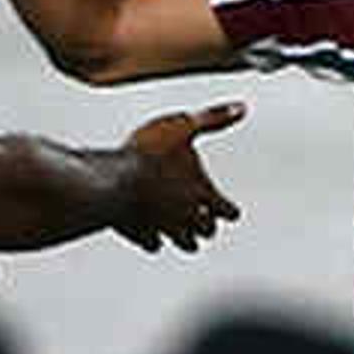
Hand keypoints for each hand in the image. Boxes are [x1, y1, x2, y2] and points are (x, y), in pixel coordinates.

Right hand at [115, 100, 246, 252]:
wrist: (112, 180)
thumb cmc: (147, 153)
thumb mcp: (182, 126)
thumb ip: (212, 119)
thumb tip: (240, 109)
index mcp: (201, 192)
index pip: (226, 210)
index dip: (229, 210)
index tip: (231, 212)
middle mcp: (187, 215)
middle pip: (207, 230)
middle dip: (208, 225)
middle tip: (207, 222)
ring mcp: (164, 228)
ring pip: (185, 243)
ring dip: (188, 240)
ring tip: (188, 239)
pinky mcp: (141, 234)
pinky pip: (154, 244)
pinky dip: (156, 240)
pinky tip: (153, 236)